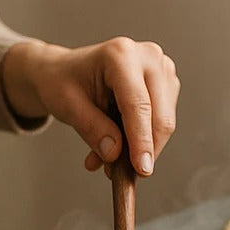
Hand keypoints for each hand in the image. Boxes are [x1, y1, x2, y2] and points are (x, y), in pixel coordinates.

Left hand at [1, 38, 179, 175]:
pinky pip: (161, 123)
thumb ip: (92, 129)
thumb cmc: (64, 84)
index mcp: (121, 55)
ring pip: (164, 123)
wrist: (66, 73)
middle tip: (116, 174)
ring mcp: (161, 70)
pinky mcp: (166, 85)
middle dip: (142, 151)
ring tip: (106, 159)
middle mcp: (147, 57)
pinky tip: (115, 146)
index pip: (138, 105)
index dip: (141, 141)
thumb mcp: (67, 107)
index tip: (142, 170)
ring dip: (138, 149)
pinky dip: (140, 142)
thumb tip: (115, 153)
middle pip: (159, 116)